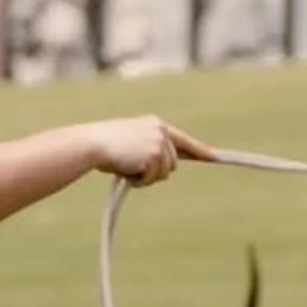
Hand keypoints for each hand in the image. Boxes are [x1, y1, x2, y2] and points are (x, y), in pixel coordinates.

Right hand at [83, 117, 212, 185]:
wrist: (91, 144)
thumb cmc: (103, 146)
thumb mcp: (129, 144)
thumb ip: (148, 152)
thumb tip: (162, 169)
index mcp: (155, 125)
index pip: (183, 140)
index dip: (200, 151)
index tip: (215, 158)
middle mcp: (161, 131)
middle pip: (172, 164)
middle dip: (155, 172)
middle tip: (131, 167)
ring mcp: (159, 143)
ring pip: (163, 174)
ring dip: (145, 178)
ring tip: (125, 166)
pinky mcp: (155, 155)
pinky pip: (152, 178)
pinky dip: (139, 181)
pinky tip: (125, 169)